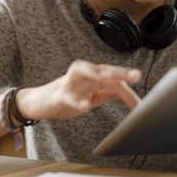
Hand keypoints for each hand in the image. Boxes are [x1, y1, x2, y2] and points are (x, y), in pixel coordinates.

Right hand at [17, 60, 141, 120]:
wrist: (36, 103)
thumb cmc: (64, 97)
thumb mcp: (90, 96)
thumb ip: (107, 92)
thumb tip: (127, 92)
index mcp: (92, 77)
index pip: (113, 80)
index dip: (128, 92)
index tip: (140, 106)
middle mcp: (82, 76)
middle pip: (102, 70)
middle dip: (119, 72)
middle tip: (136, 75)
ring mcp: (68, 84)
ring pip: (83, 73)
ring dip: (97, 74)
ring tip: (110, 78)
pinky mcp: (57, 95)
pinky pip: (67, 96)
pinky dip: (76, 101)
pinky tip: (85, 106)